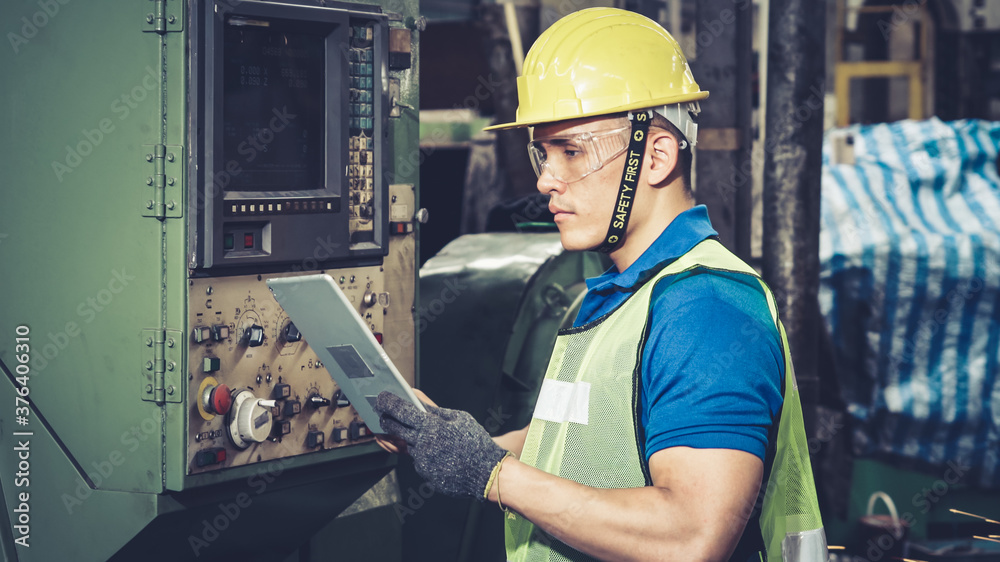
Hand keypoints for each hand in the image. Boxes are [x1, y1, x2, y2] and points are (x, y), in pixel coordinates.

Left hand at [374, 391, 507, 498]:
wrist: (487, 473)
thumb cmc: (475, 442)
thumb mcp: (458, 418)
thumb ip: (434, 409)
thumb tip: (415, 398)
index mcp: (431, 426)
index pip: (402, 410)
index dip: (389, 402)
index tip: (381, 398)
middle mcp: (422, 444)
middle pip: (395, 429)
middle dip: (387, 420)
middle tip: (384, 415)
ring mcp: (422, 462)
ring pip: (409, 446)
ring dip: (413, 440)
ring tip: (434, 440)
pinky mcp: (425, 475)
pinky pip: (420, 462)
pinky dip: (426, 456)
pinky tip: (441, 456)